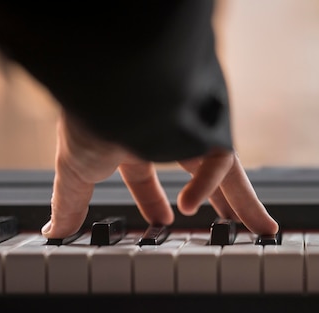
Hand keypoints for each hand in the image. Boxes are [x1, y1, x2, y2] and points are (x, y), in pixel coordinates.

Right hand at [41, 112, 278, 238]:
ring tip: (262, 228)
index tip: (162, 221)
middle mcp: (169, 134)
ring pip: (228, 172)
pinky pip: (218, 158)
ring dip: (244, 202)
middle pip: (203, 175)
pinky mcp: (210, 127)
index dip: (153, 200)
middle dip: (220, 202)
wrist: (104, 78)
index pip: (147, 172)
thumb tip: (55, 228)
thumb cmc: (89, 113)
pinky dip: (207, 183)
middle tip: (235, 224)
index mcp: (135, 139)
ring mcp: (194, 130)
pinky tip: (189, 204)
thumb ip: (71, 201)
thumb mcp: (77, 168)